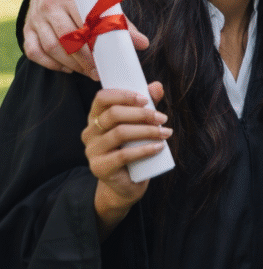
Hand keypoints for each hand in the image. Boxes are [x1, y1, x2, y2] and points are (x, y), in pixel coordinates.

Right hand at [23, 0, 149, 79]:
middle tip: (97, 72)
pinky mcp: (26, 28)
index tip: (108, 60)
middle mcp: (51, 6)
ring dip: (70, 64)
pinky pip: (34, 52)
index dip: (97, 44)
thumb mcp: (102, 1)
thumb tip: (142, 43)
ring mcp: (36, 18)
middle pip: (67, 39)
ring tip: (86, 72)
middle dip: (84, 60)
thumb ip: (120, 22)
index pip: (85, 24)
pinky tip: (66, 68)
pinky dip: (50, 64)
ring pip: (51, 47)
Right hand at [82, 81, 169, 237]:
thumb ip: (146, 105)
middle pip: (113, 115)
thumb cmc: (132, 148)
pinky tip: (159, 147)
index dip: (124, 95)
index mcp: (96, 118)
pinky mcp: (100, 167)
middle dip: (142, 114)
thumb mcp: (139, 124)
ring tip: (166, 133)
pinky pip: (123, 155)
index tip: (146, 99)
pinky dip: (145, 149)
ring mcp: (92, 151)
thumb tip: (157, 86)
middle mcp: (90, 132)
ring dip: (147, 130)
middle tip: (163, 118)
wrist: (126, 183)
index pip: (102, 98)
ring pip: (120, 133)